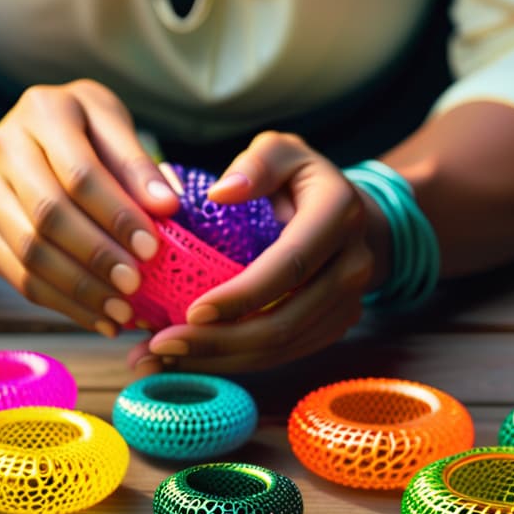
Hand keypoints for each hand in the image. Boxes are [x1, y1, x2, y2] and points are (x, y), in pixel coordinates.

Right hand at [0, 79, 179, 336]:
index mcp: (43, 112)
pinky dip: (64, 305)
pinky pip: (21, 279)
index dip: (116, 213)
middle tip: (136, 283)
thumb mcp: (113, 128)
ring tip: (122, 311)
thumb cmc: (84, 134)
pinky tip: (100, 319)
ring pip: (30, 252)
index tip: (152, 247)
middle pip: (48, 213)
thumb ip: (138, 165)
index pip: (79, 172)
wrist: (24, 148)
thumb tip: (167, 205)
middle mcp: (4, 149)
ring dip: (80, 288)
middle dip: (97, 254)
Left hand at [132, 132, 383, 372]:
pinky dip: (234, 363)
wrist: (353, 217)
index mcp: (338, 215)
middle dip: (218, 342)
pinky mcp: (333, 328)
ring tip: (162, 359)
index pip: (289, 266)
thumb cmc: (302, 180)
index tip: (191, 311)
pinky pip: (283, 356)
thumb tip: (222, 192)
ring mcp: (347, 303)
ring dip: (219, 360)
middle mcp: (352, 265)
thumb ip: (257, 163)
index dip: (242, 295)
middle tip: (161, 346)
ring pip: (281, 349)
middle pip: (283, 322)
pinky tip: (190, 360)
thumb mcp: (282, 151)